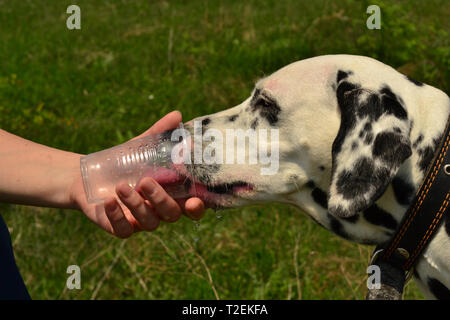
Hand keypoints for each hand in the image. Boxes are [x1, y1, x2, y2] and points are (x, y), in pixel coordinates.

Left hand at [69, 111, 205, 237]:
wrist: (90, 176)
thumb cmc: (125, 163)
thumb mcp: (142, 147)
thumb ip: (160, 134)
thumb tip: (177, 115)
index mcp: (173, 193)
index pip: (193, 205)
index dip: (198, 207)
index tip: (195, 200)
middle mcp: (161, 210)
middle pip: (172, 214)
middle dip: (161, 200)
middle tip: (145, 181)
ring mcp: (142, 221)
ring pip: (149, 222)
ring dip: (136, 204)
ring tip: (121, 185)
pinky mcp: (121, 228)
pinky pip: (123, 230)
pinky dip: (117, 216)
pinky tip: (108, 201)